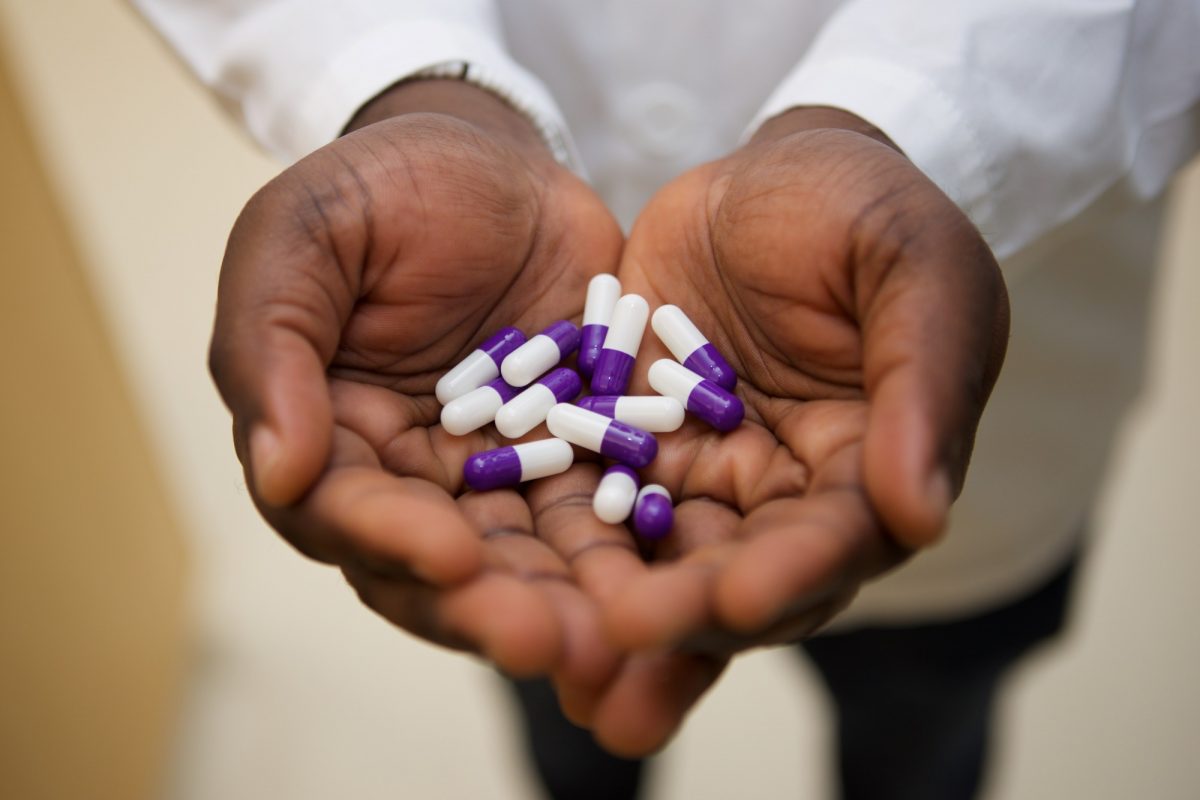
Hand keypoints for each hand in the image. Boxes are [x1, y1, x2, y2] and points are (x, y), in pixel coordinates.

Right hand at [208, 79, 627, 680]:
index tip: (449, 555)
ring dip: (569, 601)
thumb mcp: (302, 237)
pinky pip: (603, 508)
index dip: (390, 539)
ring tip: (617, 639)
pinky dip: (628, 548)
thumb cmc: (382, 190)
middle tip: (552, 643)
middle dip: (492, 606)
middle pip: (440, 564)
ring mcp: (499, 472)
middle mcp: (411, 477)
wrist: (495, 162)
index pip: (345, 510)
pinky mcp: (576, 454)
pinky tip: (666, 578)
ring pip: (527, 555)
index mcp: (329, 437)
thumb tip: (278, 471)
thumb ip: (271, 342)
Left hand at [581, 108, 1008, 753]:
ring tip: (567, 671)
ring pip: (659, 561)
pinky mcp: (627, 450)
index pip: (835, 540)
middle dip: (684, 615)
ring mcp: (701, 477)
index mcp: (870, 467)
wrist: (764, 175)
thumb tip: (922, 516)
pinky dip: (562, 549)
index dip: (791, 573)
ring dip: (616, 613)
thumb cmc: (861, 207)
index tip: (738, 599)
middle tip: (621, 640)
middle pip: (738, 573)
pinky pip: (591, 504)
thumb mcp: (912, 268)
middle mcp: (785, 496)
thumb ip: (922, 382)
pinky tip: (513, 587)